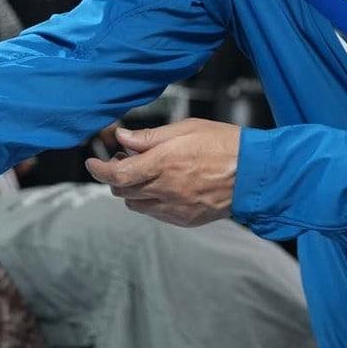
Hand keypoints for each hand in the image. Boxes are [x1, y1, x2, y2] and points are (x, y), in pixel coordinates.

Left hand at [84, 119, 239, 226]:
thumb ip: (150, 137)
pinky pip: (155, 213)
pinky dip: (149, 201)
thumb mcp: (185, 129)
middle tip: (124, 160)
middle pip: (121, 191)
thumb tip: (123, 138)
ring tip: (146, 173)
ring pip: (135, 204)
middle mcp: (165, 189)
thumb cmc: (224, 145)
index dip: (98, 170)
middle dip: (116, 176)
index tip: (92, 163)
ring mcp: (174, 207)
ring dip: (132, 189)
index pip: (116, 175)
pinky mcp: (184, 219)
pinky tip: (163, 186)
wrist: (254, 173)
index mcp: (162, 164)